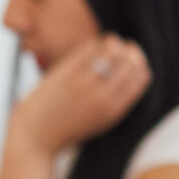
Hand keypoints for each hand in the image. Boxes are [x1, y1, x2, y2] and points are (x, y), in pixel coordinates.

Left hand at [10, 33, 149, 155]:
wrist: (37, 134)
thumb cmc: (69, 128)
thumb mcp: (101, 121)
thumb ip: (117, 100)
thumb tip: (130, 71)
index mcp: (115, 109)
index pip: (141, 76)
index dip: (140, 63)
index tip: (134, 59)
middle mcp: (104, 96)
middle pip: (130, 60)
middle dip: (130, 51)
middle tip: (123, 49)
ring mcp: (85, 83)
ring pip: (113, 48)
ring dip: (114, 43)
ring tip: (109, 46)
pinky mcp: (67, 72)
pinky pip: (91, 46)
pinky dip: (96, 43)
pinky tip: (93, 48)